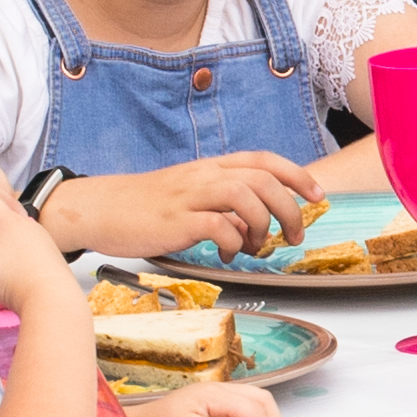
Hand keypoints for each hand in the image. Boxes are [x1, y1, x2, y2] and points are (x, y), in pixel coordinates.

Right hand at [54, 150, 320, 261]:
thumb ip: (223, 209)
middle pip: (263, 179)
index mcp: (210, 168)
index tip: (318, 194)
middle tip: (295, 236)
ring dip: (264, 225)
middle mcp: (204, 176)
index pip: (263, 160)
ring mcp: (190, 196)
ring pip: (246, 196)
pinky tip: (226, 256)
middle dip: (291, 209)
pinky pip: (218, 226)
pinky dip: (233, 243)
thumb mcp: (189, 199)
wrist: (98, 209)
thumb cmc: (145, 207)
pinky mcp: (176, 221)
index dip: (297, 175)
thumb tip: (251, 227)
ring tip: (258, 248)